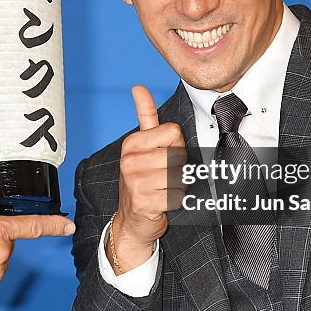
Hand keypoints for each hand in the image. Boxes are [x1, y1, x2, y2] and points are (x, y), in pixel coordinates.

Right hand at [111, 85, 187, 272]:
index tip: (163, 158)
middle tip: (163, 178)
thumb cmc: (143, 182)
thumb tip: (139, 88)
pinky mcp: (144, 202)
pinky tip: (162, 203)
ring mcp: (135, 181)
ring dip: (178, 187)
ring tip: (162, 190)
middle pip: (179, 154)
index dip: (177, 147)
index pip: (174, 132)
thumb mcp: (141, 147)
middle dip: (178, 169)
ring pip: (180, 176)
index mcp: (132, 143)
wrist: (131, 222)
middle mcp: (130, 160)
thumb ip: (145, 115)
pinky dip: (176, 202)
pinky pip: (178, 195)